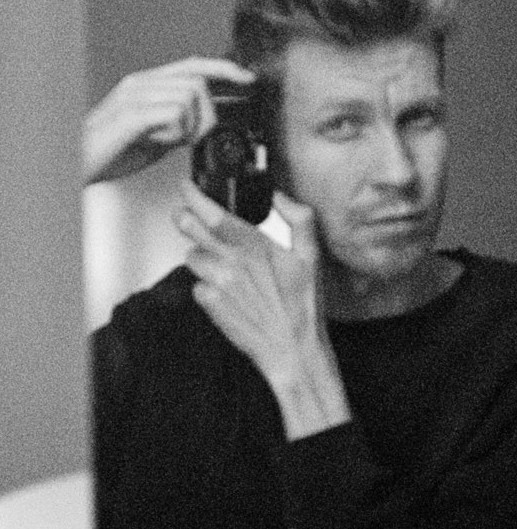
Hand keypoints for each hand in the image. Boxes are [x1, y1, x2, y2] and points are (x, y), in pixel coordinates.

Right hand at [83, 57, 253, 184]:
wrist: (77, 163)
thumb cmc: (112, 151)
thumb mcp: (156, 135)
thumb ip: (181, 124)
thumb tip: (205, 125)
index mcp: (149, 84)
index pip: (194, 65)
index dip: (225, 69)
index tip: (249, 79)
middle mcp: (142, 83)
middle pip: (198, 82)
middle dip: (208, 113)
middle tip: (193, 138)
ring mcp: (135, 96)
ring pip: (189, 97)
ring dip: (190, 126)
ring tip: (168, 141)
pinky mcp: (131, 114)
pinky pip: (173, 114)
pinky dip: (175, 132)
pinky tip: (159, 141)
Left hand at [173, 181, 350, 440]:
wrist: (292, 350)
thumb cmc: (304, 304)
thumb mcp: (312, 256)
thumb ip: (299, 218)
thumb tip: (280, 196)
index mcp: (253, 244)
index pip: (212, 212)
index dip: (193, 195)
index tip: (187, 185)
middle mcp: (229, 262)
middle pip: (189, 229)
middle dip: (184, 217)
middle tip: (187, 214)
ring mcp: (216, 285)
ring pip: (192, 257)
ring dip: (201, 253)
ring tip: (221, 259)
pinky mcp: (210, 306)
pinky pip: (197, 285)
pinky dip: (207, 283)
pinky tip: (226, 288)